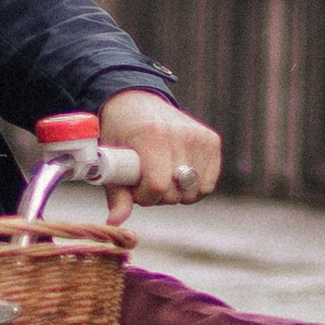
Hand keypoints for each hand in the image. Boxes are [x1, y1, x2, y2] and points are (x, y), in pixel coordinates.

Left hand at [98, 90, 221, 224]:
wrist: (136, 102)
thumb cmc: (120, 134)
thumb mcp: (112, 159)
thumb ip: (117, 194)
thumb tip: (115, 222)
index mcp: (153, 135)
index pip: (158, 186)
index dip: (144, 195)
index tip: (134, 186)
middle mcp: (181, 134)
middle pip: (176, 192)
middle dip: (158, 195)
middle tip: (146, 179)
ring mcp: (200, 137)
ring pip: (194, 192)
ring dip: (176, 193)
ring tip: (162, 175)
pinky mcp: (212, 141)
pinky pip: (207, 184)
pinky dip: (193, 188)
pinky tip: (177, 175)